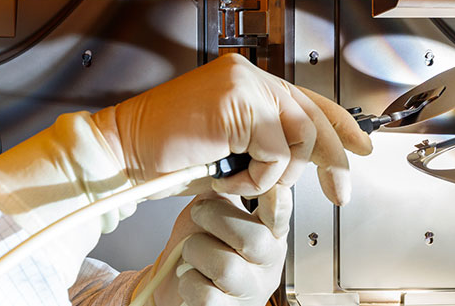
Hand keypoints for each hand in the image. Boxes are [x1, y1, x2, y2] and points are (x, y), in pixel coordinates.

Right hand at [93, 53, 371, 202]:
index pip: (307, 98)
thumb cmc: (166, 155)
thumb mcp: (230, 152)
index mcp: (247, 82)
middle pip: (313, 117)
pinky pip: (274, 150)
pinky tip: (226, 178)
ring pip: (298, 135)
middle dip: (331, 161)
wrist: (125, 153)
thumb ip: (267, 146)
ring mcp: (244, 84)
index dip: (340, 125)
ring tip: (245, 182)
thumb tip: (304, 165)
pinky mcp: (238, 102)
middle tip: (338, 192)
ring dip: (277, 174)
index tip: (362, 147)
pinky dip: (255, 176)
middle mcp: (248, 76)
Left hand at [145, 186, 291, 305]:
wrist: (172, 286)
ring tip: (192, 254)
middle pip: (252, 238)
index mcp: (268, 235)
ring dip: (196, 252)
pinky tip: (191, 279)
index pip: (281, 218)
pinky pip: (205, 294)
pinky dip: (188, 282)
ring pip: (225, 266)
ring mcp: (250, 291)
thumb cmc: (198, 249)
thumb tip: (227, 162)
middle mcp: (265, 265)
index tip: (273, 190)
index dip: (280, 205)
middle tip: (198, 215)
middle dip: (214, 219)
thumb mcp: (213, 213)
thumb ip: (225, 191)